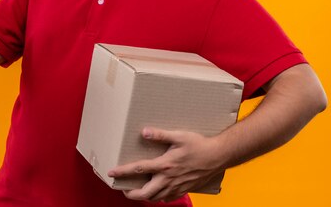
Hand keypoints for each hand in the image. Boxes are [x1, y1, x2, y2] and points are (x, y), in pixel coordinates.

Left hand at [108, 127, 223, 202]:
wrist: (219, 156)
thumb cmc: (199, 145)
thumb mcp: (179, 136)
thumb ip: (160, 135)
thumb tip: (144, 132)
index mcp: (165, 165)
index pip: (139, 169)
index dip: (123, 172)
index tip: (112, 173)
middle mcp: (169, 179)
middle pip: (145, 193)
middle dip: (131, 193)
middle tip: (123, 189)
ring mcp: (177, 187)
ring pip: (156, 198)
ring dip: (144, 196)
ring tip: (136, 191)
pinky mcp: (185, 190)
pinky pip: (168, 198)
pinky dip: (159, 197)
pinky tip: (157, 192)